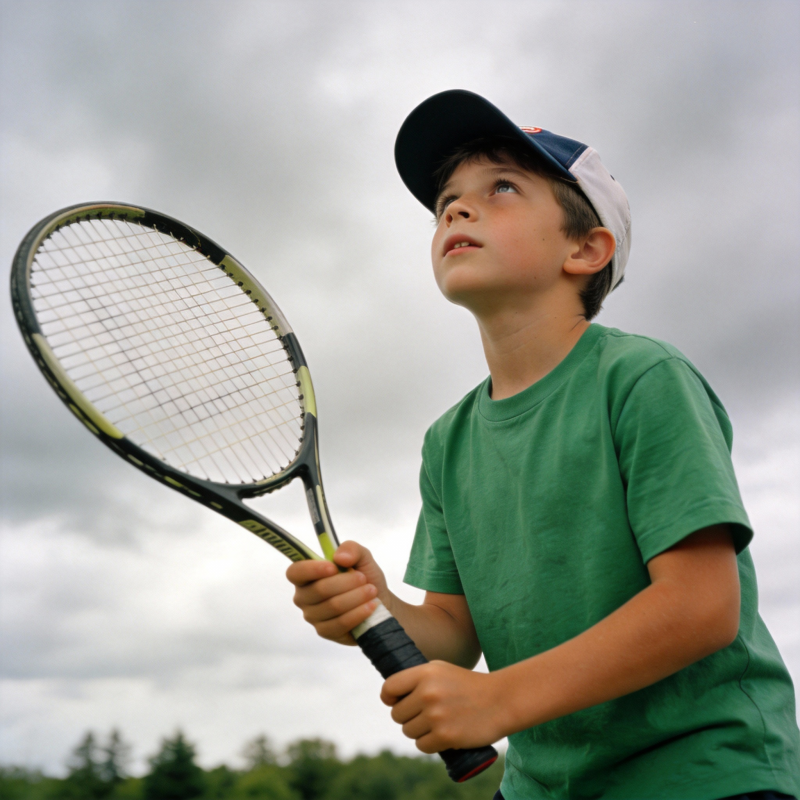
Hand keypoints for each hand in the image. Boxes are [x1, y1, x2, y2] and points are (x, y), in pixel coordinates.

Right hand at [286, 541, 388, 644]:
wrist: (379, 602)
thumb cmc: (364, 578)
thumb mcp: (362, 557)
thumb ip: (351, 548)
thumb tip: (339, 557)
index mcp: (306, 575)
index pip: (295, 572)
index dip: (312, 569)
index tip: (333, 567)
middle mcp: (304, 596)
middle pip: (319, 590)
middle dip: (346, 582)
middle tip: (363, 578)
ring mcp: (312, 616)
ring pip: (333, 606)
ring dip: (356, 597)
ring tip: (371, 591)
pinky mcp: (324, 632)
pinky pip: (340, 623)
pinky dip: (358, 613)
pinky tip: (370, 606)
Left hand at [380, 661, 505, 753]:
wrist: (500, 700)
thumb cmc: (468, 685)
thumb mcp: (441, 670)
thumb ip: (416, 679)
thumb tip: (389, 696)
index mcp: (425, 673)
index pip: (389, 688)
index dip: (389, 698)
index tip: (395, 702)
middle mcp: (428, 693)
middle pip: (397, 714)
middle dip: (408, 716)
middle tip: (426, 714)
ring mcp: (436, 715)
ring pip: (408, 731)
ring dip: (419, 731)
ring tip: (437, 723)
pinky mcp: (445, 736)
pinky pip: (422, 746)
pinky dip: (429, 744)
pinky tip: (442, 735)